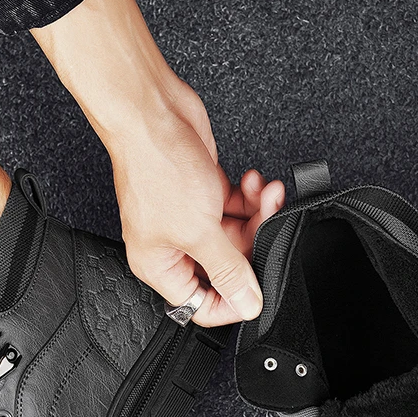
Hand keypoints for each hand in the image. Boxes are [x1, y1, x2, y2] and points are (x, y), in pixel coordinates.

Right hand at [31, 0, 283, 326]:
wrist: (151, 112)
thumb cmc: (156, 166)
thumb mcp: (200, 231)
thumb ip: (228, 270)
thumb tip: (246, 304)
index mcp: (160, 266)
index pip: (201, 304)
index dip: (231, 301)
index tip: (257, 288)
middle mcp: (173, 246)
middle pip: (226, 267)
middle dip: (253, 244)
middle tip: (266, 224)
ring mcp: (189, 218)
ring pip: (236, 235)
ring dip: (257, 215)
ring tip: (265, 195)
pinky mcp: (203, 193)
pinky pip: (236, 208)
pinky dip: (250, 198)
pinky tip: (253, 183)